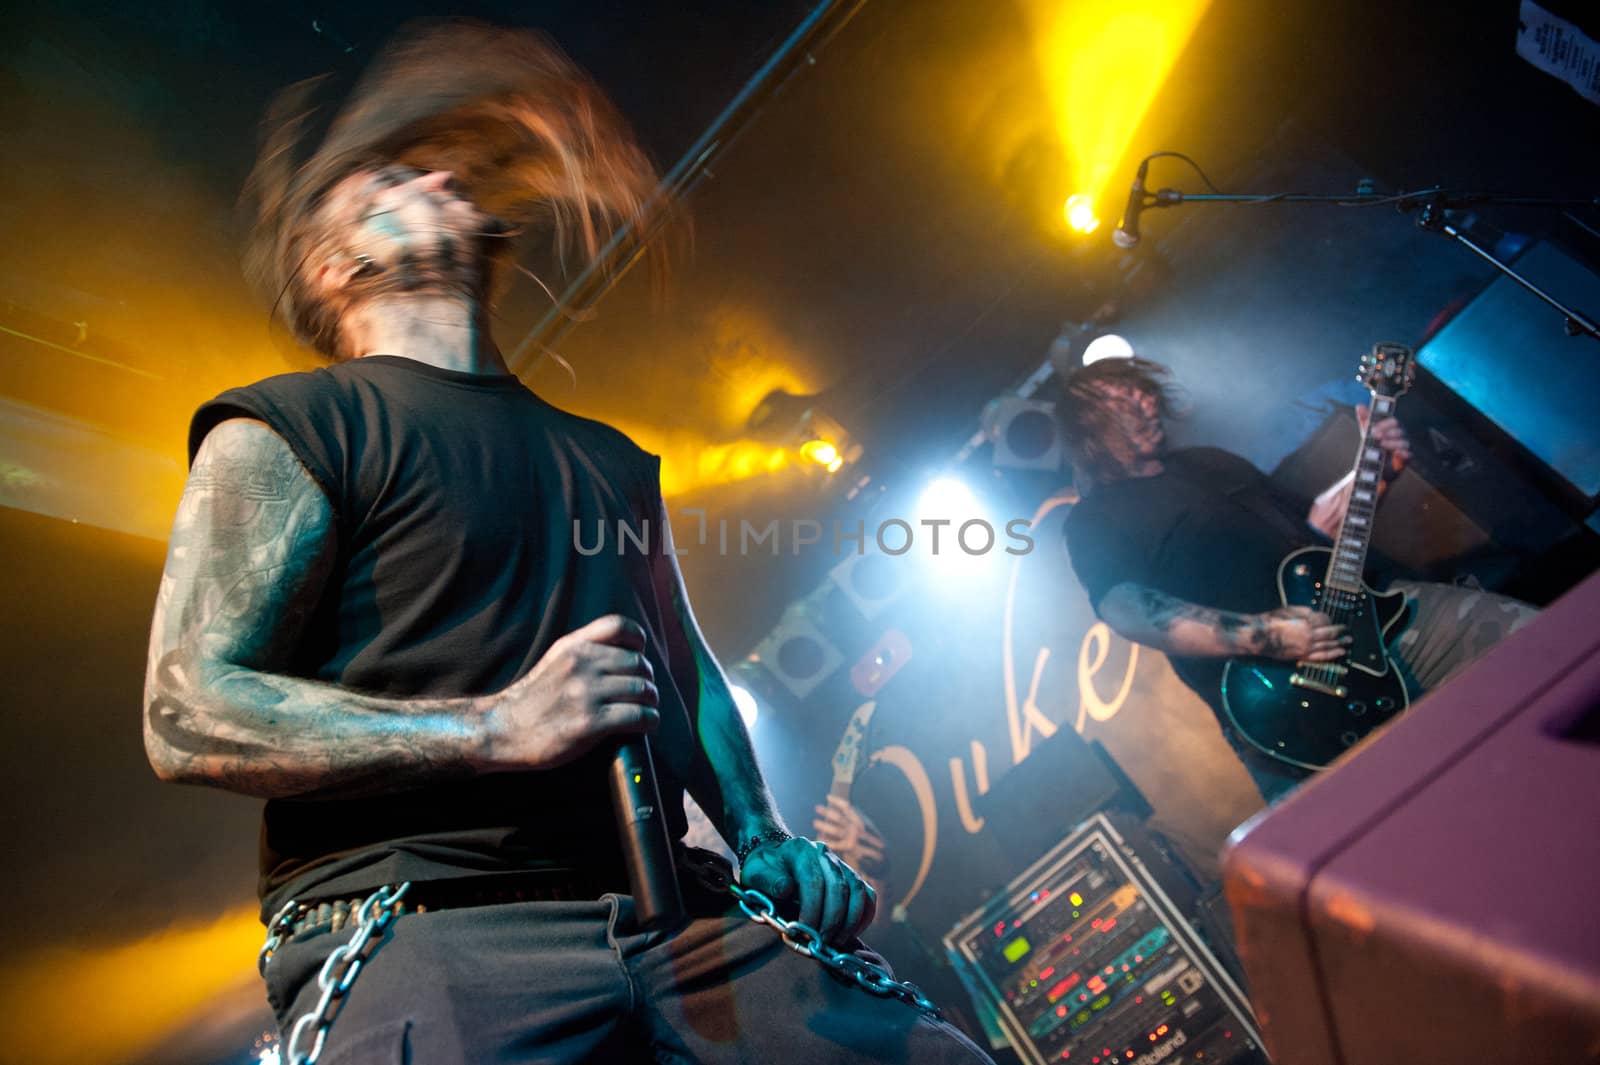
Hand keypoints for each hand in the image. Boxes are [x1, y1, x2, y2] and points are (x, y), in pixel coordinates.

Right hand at [483, 614, 658, 770]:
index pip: (618, 626)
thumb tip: (626, 649)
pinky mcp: (590, 723)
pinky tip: (647, 723)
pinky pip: (637, 716)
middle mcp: (581, 665)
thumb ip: (584, 649)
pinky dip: (649, 720)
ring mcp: (586, 694)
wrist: (503, 730)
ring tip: (648, 707)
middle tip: (646, 691)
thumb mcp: (555, 659)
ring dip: (651, 700)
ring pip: (641, 689)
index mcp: (573, 646)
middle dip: (647, 678)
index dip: (637, 638)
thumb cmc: (533, 698)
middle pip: (638, 662)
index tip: (640, 652)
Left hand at [740, 835, 876, 946]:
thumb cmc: (764, 872)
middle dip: (831, 920)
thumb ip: (768, 880)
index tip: (805, 932)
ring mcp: (841, 865)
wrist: (776, 861)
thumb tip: (786, 890)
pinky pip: (868, 896)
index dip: (812, 910)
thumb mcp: (755, 873)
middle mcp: (824, 854)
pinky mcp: (852, 878)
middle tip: (821, 941)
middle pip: (839, 887)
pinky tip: (849, 933)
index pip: (814, 880)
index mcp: (800, 850)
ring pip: (858, 891)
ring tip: (836, 941)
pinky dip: (863, 917)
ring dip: (849, 921)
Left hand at [812, 794, 885, 869]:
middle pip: (839, 817)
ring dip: (824, 826)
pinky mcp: (850, 848)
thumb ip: (855, 820)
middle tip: (817, 807)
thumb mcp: (867, 827)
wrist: (882, 857)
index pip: (848, 807)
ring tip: (815, 822)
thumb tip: (842, 812)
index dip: (837, 801)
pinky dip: (827, 842)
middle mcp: (856, 827)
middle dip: (827, 812)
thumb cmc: (873, 842)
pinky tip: (819, 840)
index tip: (828, 797)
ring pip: (836, 830)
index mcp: (860, 820)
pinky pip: (835, 844)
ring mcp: (853, 838)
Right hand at [1248, 606, 1347, 662]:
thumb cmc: (1270, 622)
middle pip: (1330, 633)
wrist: (1259, 637)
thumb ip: (1302, 610)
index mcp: (1306, 623)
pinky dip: (1332, 655)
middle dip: (1340, 632)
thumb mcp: (1286, 610)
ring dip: (1340, 643)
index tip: (1331, 619)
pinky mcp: (1301, 656)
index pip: (1324, 620)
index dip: (1329, 619)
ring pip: (1328, 646)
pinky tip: (1338, 653)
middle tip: (1347, 631)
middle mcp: (1309, 636)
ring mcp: (1306, 647)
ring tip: (1347, 642)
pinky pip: (1320, 656)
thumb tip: (1313, 612)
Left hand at [1357, 404, 1410, 473]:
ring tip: (1382, 444)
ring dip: (1393, 443)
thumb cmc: (1372, 446)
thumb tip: (1360, 406)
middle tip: (1376, 436)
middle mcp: (1400, 438)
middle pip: (1400, 432)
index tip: (1373, 429)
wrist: (1370, 466)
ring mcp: (1403, 450)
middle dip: (1388, 433)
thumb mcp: (1367, 432)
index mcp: (1393, 429)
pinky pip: (1407, 457)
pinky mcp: (1403, 462)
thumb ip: (1365, 420)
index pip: (1394, 422)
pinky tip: (1398, 453)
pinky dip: (1403, 455)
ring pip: (1404, 444)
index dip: (1384, 424)